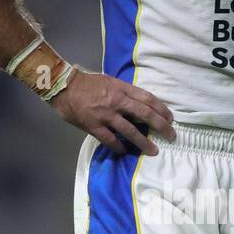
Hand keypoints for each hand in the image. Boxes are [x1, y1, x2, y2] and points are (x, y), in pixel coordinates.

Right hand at [49, 69, 174, 155]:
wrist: (63, 86)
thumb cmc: (86, 83)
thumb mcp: (109, 81)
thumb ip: (124, 92)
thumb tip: (139, 104)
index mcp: (121, 89)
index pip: (147, 98)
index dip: (161, 109)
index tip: (170, 118)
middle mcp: (117, 101)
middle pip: (145, 114)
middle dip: (160, 126)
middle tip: (171, 135)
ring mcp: (105, 115)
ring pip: (130, 131)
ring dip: (144, 142)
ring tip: (153, 151)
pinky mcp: (94, 126)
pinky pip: (110, 140)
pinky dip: (119, 147)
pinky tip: (125, 152)